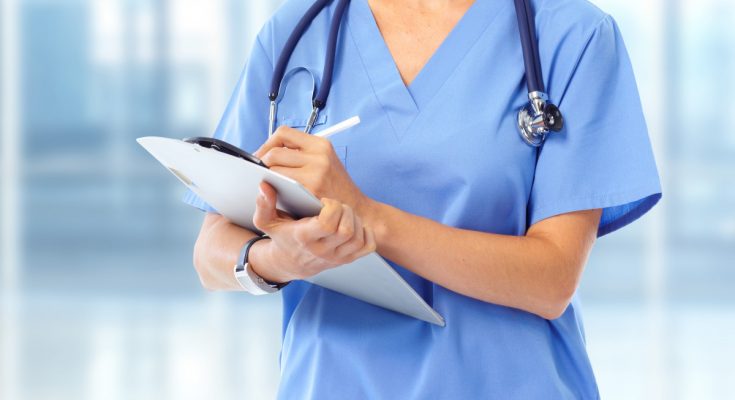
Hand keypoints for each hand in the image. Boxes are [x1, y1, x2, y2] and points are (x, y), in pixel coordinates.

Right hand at [251, 181, 375, 281]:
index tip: (325, 202)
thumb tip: (265, 186)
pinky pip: (367, 247)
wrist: (289, 263)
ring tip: (343, 214)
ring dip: (355, 221)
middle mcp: (323, 251)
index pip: (328, 225)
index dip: (332, 209)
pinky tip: (355, 225)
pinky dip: (366, 234)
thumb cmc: (282, 237)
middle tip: (336, 206)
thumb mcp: (266, 222)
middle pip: (347, 230)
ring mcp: (337, 257)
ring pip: (358, 237)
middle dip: (345, 211)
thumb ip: (264, 204)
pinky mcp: (347, 260)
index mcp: (305, 238)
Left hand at [254, 126, 366, 211]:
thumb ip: (302, 154)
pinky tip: (276, 192)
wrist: (356, 210)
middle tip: (260, 172)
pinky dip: (273, 186)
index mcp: (321, 144)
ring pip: (274, 166)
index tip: (263, 155)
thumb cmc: (335, 188)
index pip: (284, 133)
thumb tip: (269, 152)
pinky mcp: (310, 187)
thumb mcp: (325, 162)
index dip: (268, 143)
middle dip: (262, 161)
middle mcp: (319, 154)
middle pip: (275, 150)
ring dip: (266, 175)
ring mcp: (315, 170)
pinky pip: (280, 182)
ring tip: (268, 182)